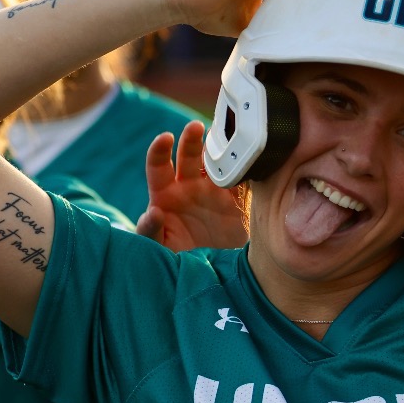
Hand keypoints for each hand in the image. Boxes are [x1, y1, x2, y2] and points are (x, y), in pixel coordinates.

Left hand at [135, 122, 247, 251]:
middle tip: (196, 127)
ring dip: (221, 148)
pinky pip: (242, 178)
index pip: (158, 166)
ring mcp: (214, 191)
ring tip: (228, 140)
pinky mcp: (237, 199)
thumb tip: (153, 212)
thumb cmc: (178, 260)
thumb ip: (151, 233)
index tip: (165, 138)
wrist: (213, 275)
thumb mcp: (161, 250)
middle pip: (189, 156)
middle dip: (191, 139)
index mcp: (166, 195)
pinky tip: (252, 159)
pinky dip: (247, 167)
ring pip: (217, 161)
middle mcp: (189, 186)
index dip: (159, 150)